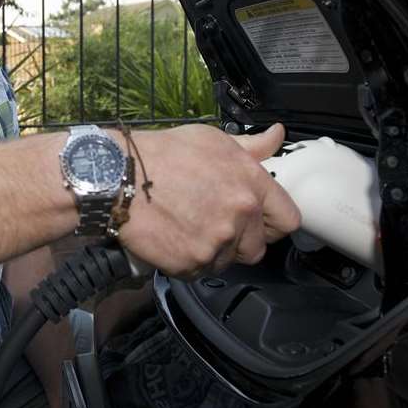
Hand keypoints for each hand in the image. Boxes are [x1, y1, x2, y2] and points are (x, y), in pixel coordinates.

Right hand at [115, 123, 300, 279]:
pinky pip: (199, 271)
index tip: (259, 223)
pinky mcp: (192, 262)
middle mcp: (240, 215)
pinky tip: (173, 239)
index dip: (272, 223)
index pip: (288, 219)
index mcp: (251, 183)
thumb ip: (251, 147)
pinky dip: (187, 261)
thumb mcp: (212, 140)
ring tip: (187, 229)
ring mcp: (217, 241)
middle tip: (212, 225)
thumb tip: (277, 136)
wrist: (119, 176)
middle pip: (256, 248)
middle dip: (239, 241)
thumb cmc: (163, 153)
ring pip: (226, 261)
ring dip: (212, 252)